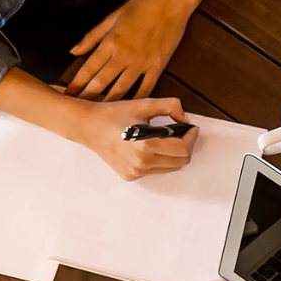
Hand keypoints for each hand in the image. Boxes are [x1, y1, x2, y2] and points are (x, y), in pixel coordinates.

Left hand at [65, 0, 193, 99]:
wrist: (170, 3)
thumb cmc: (140, 7)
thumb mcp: (112, 17)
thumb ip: (92, 37)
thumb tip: (74, 51)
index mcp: (110, 42)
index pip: (88, 68)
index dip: (76, 84)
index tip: (67, 94)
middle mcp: (123, 56)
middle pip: (101, 82)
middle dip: (87, 97)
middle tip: (78, 109)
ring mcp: (141, 63)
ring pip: (121, 89)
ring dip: (108, 102)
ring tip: (98, 113)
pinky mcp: (157, 66)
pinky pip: (145, 88)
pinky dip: (136, 99)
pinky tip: (128, 108)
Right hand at [75, 94, 195, 181]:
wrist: (89, 126)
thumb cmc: (115, 113)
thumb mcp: (145, 104)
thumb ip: (171, 106)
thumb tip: (186, 120)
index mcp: (147, 146)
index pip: (184, 149)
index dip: (192, 138)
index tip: (191, 128)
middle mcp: (142, 163)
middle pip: (181, 162)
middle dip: (186, 146)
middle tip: (181, 132)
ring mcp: (136, 172)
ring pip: (170, 168)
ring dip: (174, 154)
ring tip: (166, 139)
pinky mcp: (130, 176)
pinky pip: (156, 170)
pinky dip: (160, 159)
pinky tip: (151, 146)